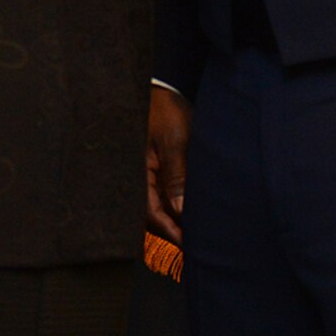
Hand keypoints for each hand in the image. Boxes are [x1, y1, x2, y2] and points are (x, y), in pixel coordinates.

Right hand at [145, 85, 191, 244]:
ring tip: (198, 232)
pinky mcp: (153, 168)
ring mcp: (144, 173)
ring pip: (158, 206)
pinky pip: (161, 194)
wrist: (158, 89)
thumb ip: (176, 177)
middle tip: (197, 246)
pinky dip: (175, 204)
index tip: (190, 246)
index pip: (150, 214)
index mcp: (137, 172)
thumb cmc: (163, 111)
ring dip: (175, 219)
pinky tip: (190, 209)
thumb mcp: (173, 142)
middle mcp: (137, 177)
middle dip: (173, 231)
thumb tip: (180, 212)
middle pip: (152, 215)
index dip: (170, 232)